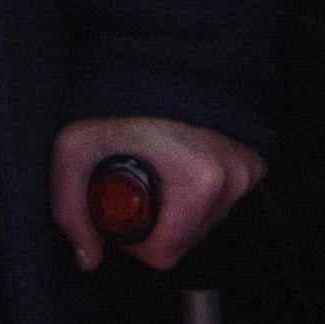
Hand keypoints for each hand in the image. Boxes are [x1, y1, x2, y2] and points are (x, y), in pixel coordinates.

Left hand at [58, 113, 260, 271]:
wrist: (155, 64)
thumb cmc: (116, 104)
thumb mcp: (75, 152)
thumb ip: (71, 211)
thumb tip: (89, 259)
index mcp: (196, 182)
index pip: (165, 252)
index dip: (135, 244)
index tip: (124, 219)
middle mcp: (228, 180)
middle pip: (186, 241)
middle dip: (158, 229)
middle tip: (138, 195)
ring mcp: (245, 172)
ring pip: (206, 223)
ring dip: (181, 213)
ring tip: (160, 177)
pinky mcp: (253, 165)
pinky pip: (224, 201)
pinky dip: (203, 196)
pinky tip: (181, 172)